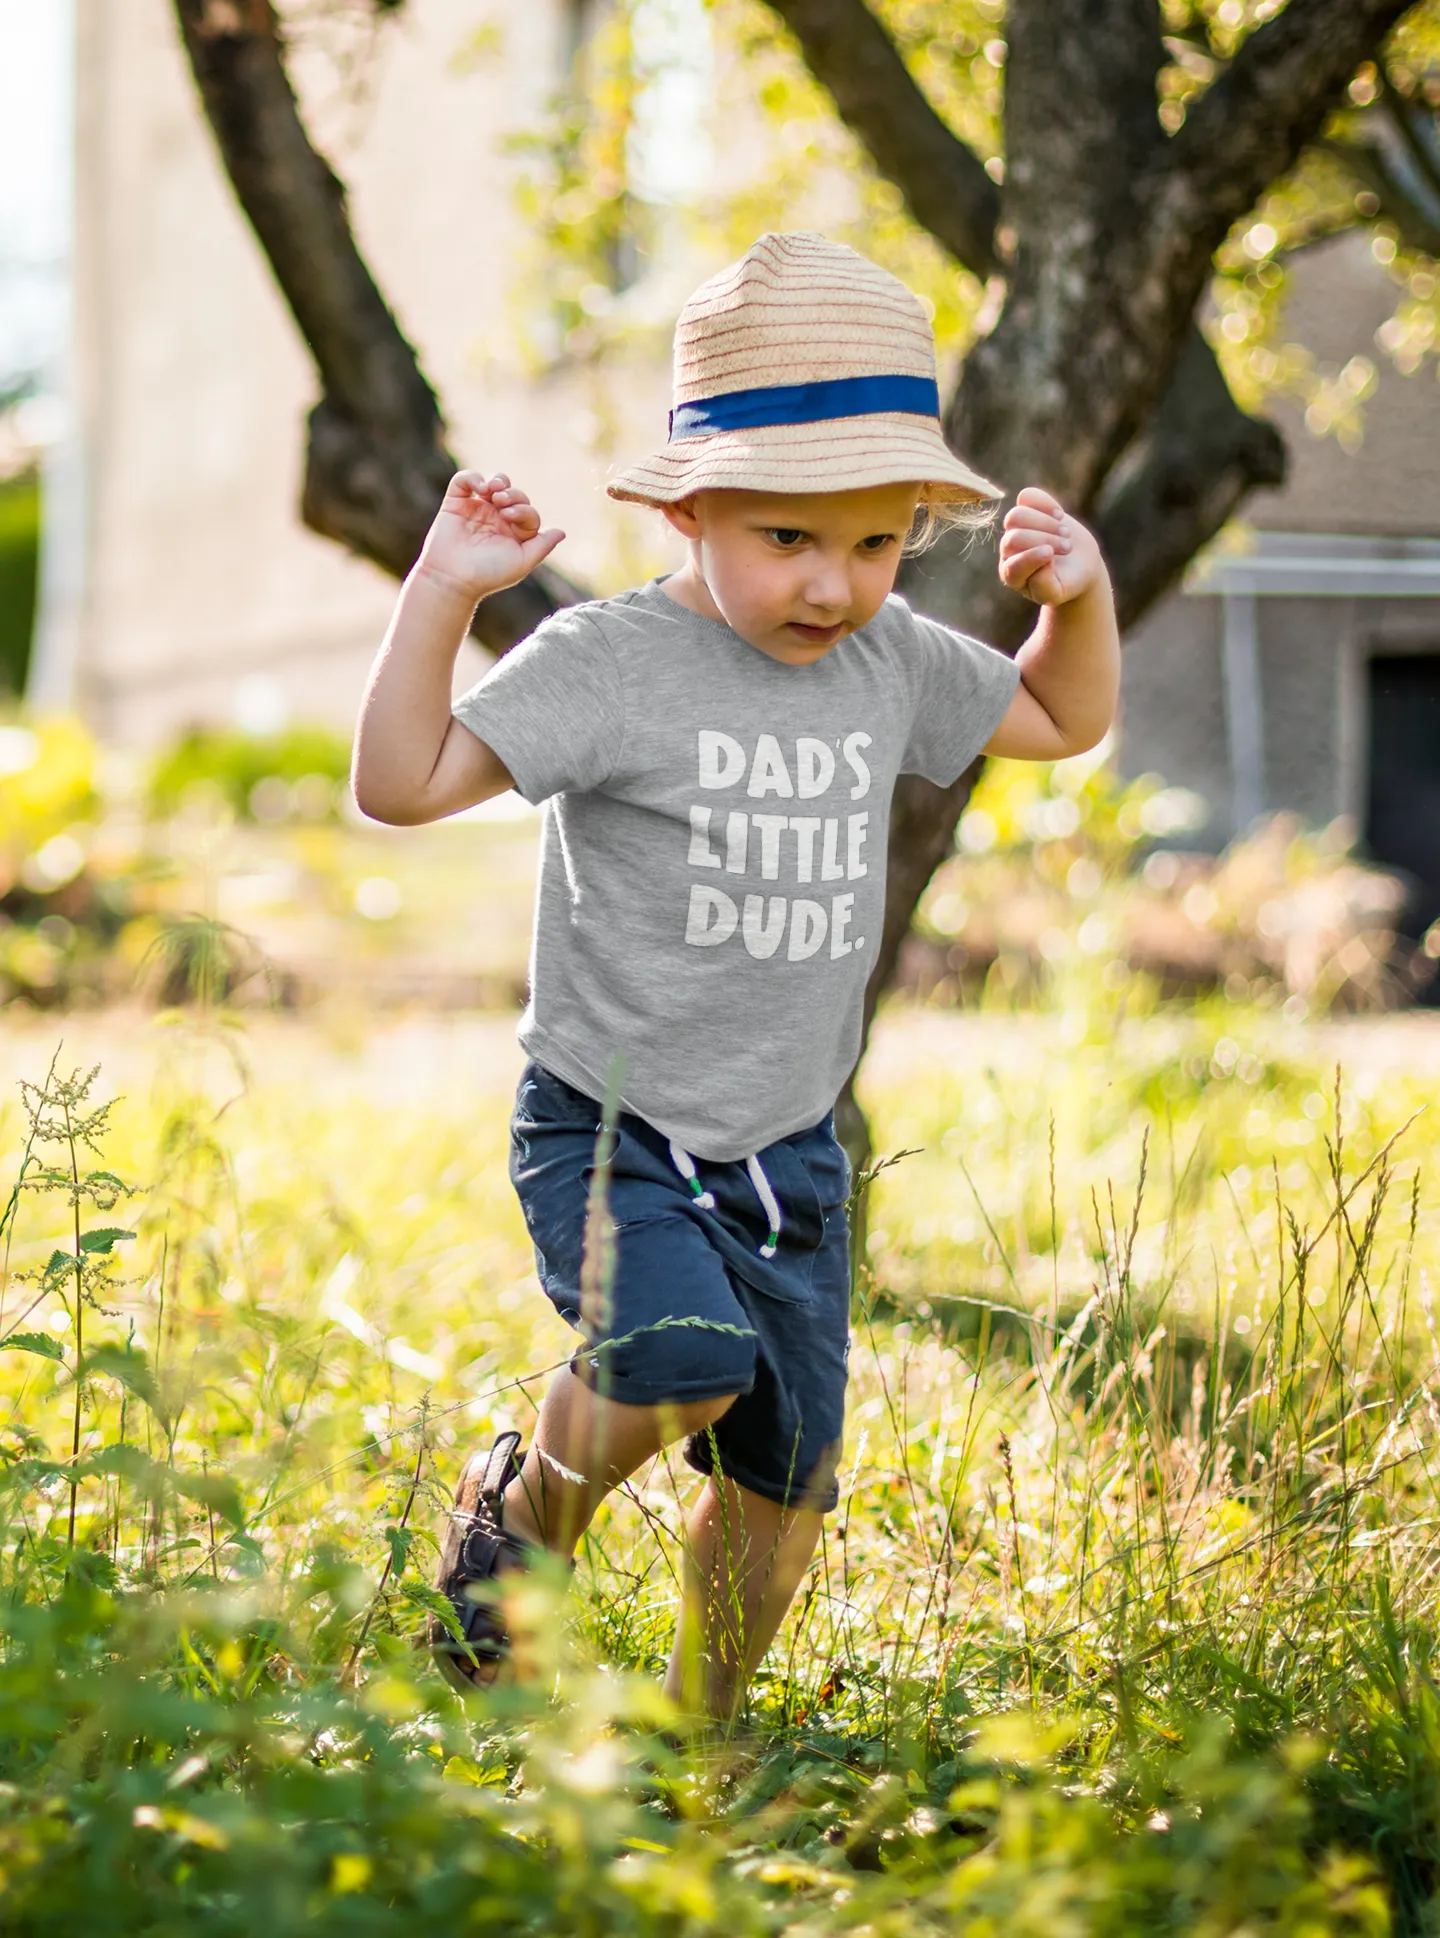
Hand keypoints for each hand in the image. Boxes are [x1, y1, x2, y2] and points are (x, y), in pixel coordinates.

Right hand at [415, 471, 564, 599]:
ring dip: (499, 481)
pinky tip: (479, 488)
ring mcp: (476, 510)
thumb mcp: (522, 562)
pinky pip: (465, 481)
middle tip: (502, 504)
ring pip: (493, 483)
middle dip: (513, 494)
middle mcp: (496, 519)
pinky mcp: (455, 503)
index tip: (510, 516)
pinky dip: (473, 478)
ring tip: (494, 491)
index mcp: (514, 533)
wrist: (452, 578)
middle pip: (514, 494)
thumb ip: (542, 546)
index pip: (528, 511)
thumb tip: (562, 532)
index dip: (524, 509)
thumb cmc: (488, 574)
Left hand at [999, 487, 1102, 606]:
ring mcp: (1016, 528)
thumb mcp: (1058, 593)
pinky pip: (1027, 496)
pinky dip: (1045, 503)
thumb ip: (1045, 587)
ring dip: (1046, 522)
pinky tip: (1059, 515)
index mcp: (1012, 575)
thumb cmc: (1067, 582)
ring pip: (1016, 515)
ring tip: (1065, 533)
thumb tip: (1040, 563)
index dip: (1030, 558)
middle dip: (1045, 540)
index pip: (1012, 566)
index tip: (1051, 555)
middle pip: (1015, 537)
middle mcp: (1008, 551)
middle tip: (1067, 548)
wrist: (1079, 564)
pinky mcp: (1029, 509)